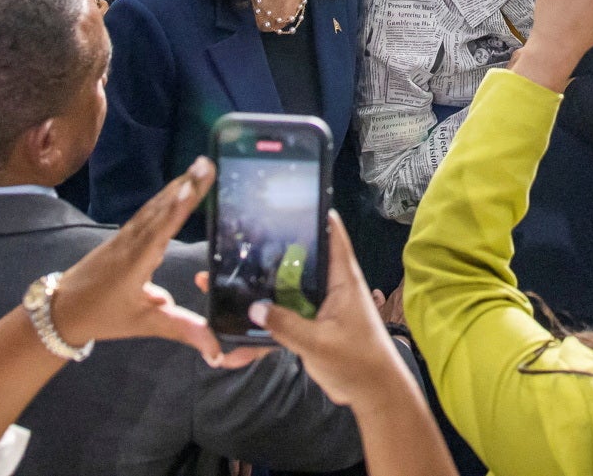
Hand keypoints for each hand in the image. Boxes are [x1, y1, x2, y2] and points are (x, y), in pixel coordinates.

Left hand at [46, 158, 227, 363]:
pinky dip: (165, 197)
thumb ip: (181, 329)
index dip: (180, 205)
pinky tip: (176, 188)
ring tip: (198, 167)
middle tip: (207, 162)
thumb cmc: (102, 316)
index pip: (163, 227)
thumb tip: (218, 348)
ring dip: (176, 186)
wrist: (61, 310)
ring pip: (154, 206)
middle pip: (161, 208)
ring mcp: (125, 236)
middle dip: (185, 185)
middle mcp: (132, 242)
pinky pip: (147, 212)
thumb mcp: (143, 324)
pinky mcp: (123, 236)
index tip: (196, 181)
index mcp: (137, 261)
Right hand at [245, 212, 413, 401]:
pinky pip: (281, 322)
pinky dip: (261, 332)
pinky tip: (234, 349)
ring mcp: (318, 307)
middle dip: (266, 256)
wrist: (373, 395)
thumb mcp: (319, 343)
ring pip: (282, 294)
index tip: (285, 199)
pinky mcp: (310, 328)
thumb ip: (286, 325)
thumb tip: (253, 307)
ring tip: (218, 286)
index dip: (312, 214)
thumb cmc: (359, 362)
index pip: (331, 234)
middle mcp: (330, 287)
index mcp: (342, 279)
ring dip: (256, 295)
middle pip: (296, 262)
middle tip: (233, 245)